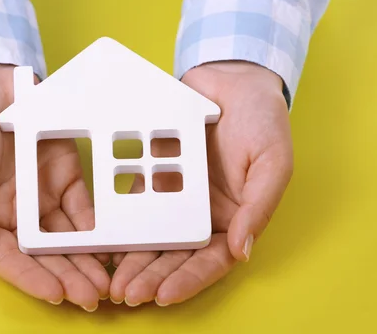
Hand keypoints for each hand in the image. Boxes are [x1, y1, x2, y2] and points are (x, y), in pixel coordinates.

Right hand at [0, 65, 109, 310]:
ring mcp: (43, 196)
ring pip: (67, 237)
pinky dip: (97, 227)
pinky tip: (111, 244)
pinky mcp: (66, 176)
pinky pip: (83, 206)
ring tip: (107, 280)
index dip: (31, 277)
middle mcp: (16, 213)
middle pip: (43, 254)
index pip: (8, 257)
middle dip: (67, 277)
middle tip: (93, 296)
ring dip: (86, 260)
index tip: (56, 292)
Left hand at [109, 61, 292, 305]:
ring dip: (133, 258)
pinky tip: (103, 238)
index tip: (162, 295)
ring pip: (152, 235)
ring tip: (111, 278)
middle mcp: (203, 213)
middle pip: (175, 255)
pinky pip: (135, 201)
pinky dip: (122, 221)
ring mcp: (176, 195)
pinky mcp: (154, 173)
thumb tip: (242, 251)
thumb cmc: (262, 121)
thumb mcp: (272, 162)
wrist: (231, 80)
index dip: (188, 280)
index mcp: (234, 218)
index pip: (211, 260)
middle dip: (152, 276)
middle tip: (126, 294)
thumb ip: (258, 207)